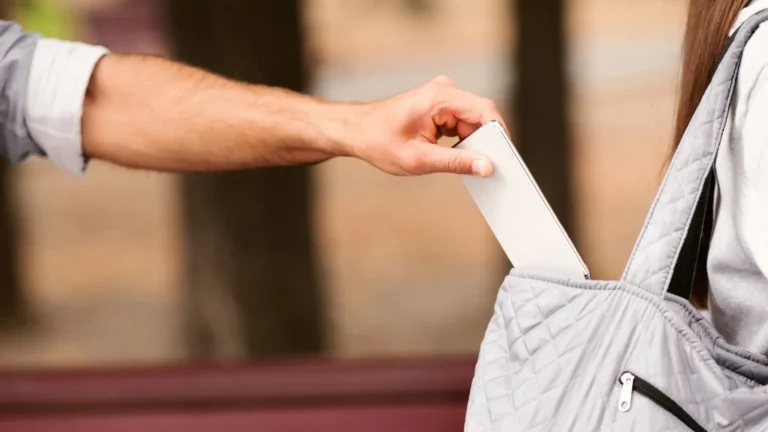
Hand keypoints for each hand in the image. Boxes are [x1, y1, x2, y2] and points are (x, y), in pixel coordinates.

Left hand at [340, 75, 505, 176]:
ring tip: (465, 164)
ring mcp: (443, 97)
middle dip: (486, 143)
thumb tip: (486, 167)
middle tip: (488, 170)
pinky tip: (456, 157)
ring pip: (473, 122)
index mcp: (439, 97)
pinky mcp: (441, 106)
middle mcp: (444, 91)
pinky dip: (464, 141)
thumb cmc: (379, 141)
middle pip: (481, 116)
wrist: (356, 131)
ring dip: (473, 144)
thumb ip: (456, 163)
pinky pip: (463, 123)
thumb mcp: (419, 160)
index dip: (500, 135)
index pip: (485, 111)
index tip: (507, 159)